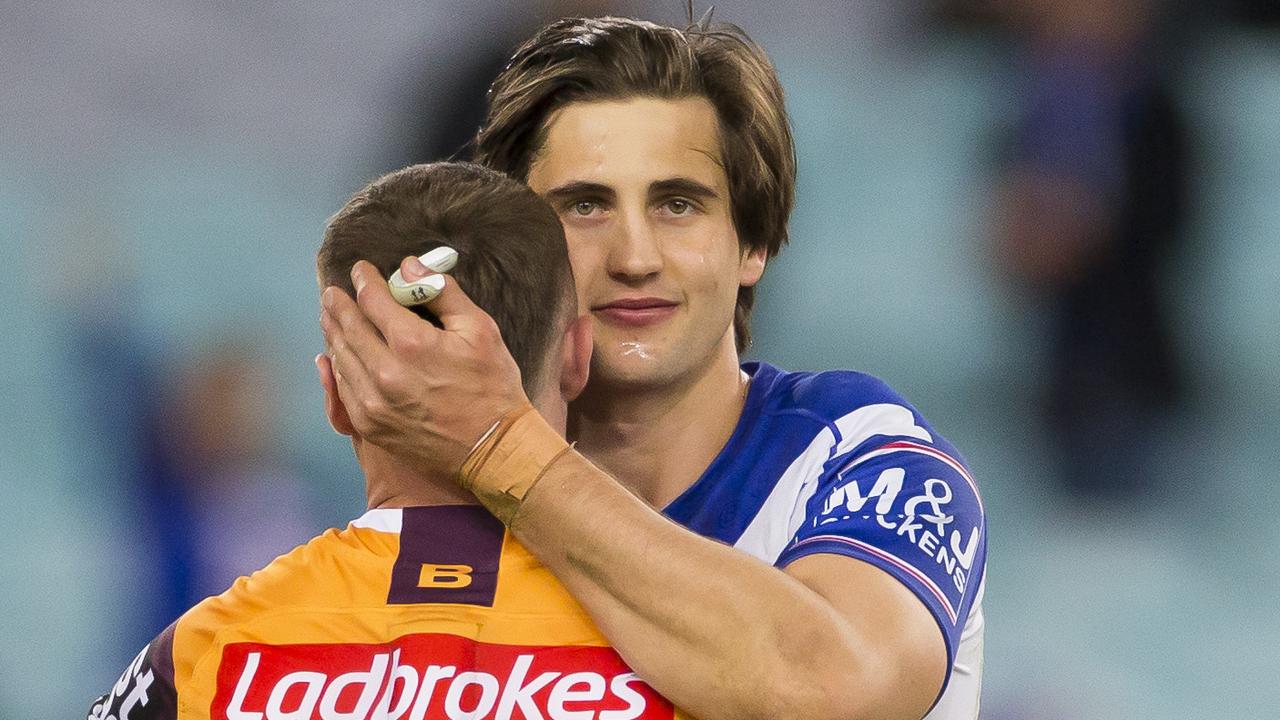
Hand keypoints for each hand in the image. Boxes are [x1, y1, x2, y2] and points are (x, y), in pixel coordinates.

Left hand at [318, 257, 527, 476]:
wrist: (494, 449)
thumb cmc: (493, 387)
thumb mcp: (480, 330)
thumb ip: (442, 293)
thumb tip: (411, 267)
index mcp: (412, 343)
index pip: (372, 300)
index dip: (364, 280)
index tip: (360, 270)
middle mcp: (385, 372)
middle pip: (348, 327)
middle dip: (339, 306)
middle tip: (333, 293)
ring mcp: (374, 402)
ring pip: (340, 358)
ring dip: (334, 334)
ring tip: (330, 319)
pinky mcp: (371, 426)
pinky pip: (343, 390)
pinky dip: (337, 368)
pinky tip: (338, 357)